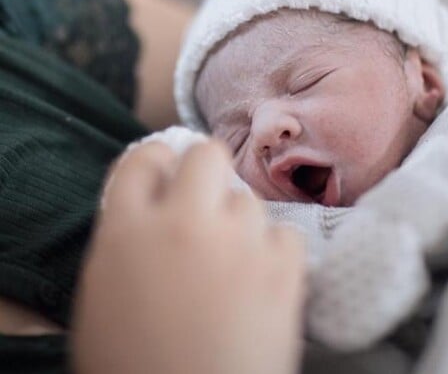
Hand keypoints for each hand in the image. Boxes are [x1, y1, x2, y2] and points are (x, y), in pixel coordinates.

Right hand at [72, 141, 305, 373]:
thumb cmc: (133, 366)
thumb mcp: (104, 294)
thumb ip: (126, 237)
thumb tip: (152, 202)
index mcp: (128, 230)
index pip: (143, 158)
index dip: (157, 161)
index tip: (167, 172)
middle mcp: (185, 222)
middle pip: (207, 154)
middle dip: (205, 171)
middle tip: (205, 202)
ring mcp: (238, 242)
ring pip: (248, 199)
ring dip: (239, 223)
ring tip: (232, 263)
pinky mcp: (281, 270)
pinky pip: (284, 235)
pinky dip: (274, 253)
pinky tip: (261, 281)